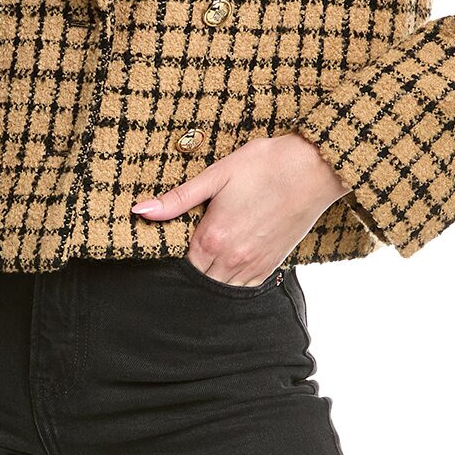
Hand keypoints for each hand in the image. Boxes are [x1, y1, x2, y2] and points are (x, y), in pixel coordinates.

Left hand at [130, 132, 348, 286]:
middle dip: (189, 272)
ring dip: (210, 279)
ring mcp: (254, 265)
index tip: (167, 248)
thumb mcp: (216, 175)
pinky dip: (232, 282)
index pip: (180, 265)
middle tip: (184, 257)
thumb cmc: (265, 165)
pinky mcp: (272, 265)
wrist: (314, 168)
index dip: (171, 258)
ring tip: (206, 261)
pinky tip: (227, 267)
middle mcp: (232, 259)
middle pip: (198, 281)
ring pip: (221, 289)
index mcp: (213, 237)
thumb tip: (140, 211)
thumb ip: (177, 199)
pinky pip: (246, 288)